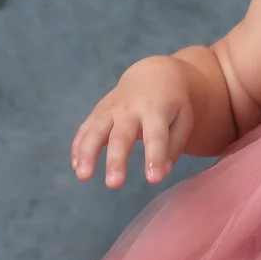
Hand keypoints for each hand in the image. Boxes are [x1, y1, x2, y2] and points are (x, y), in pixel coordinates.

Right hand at [71, 57, 194, 187]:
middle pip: (120, 136)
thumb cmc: (171, 104)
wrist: (153, 74)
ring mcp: (110, 109)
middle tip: (113, 184)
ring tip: (83, 176)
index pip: (156, 136)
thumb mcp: (183, 119)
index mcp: (156, 109)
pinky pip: (85, 130)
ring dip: (87, 154)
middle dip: (116, 160)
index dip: (154, 157)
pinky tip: (77, 167)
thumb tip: (162, 172)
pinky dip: (78, 148)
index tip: (154, 179)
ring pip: (95, 131)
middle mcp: (130, 109)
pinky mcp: (97, 112)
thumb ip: (174, 146)